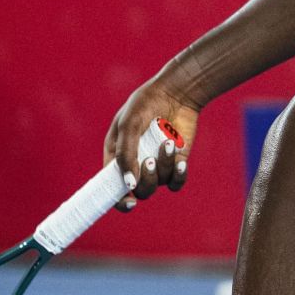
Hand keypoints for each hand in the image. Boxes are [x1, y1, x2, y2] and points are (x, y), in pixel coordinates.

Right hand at [105, 77, 201, 210]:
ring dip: (164, 166)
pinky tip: (181, 161)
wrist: (176, 92)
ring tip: (168, 143)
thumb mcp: (129, 125)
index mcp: (116, 156)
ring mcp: (157, 165)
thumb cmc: (145, 104)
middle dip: (147, 180)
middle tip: (150, 160)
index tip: (130, 203)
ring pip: (159, 183)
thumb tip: (129, 185)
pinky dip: (179, 174)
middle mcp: (136, 164)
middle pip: (140, 190)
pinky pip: (176, 181)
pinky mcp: (175, 162)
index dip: (119, 200)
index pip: (113, 187)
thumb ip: (125, 154)